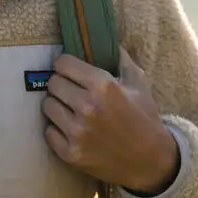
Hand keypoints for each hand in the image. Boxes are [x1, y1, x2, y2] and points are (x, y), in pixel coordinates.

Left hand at [43, 53, 179, 194]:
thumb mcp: (139, 82)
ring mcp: (77, 132)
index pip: (62, 64)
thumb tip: (104, 36)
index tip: (71, 70)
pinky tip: (72, 129)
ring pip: (47, 106)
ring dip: (58, 106)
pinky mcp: (71, 154)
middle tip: (73, 91)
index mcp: (103, 86)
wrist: (151, 161)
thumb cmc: (144, 118)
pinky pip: (49, 132)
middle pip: (52, 83)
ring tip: (72, 110)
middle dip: (61, 84)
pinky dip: (57, 130)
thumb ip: (120, 57)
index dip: (66, 65)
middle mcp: (87, 107)